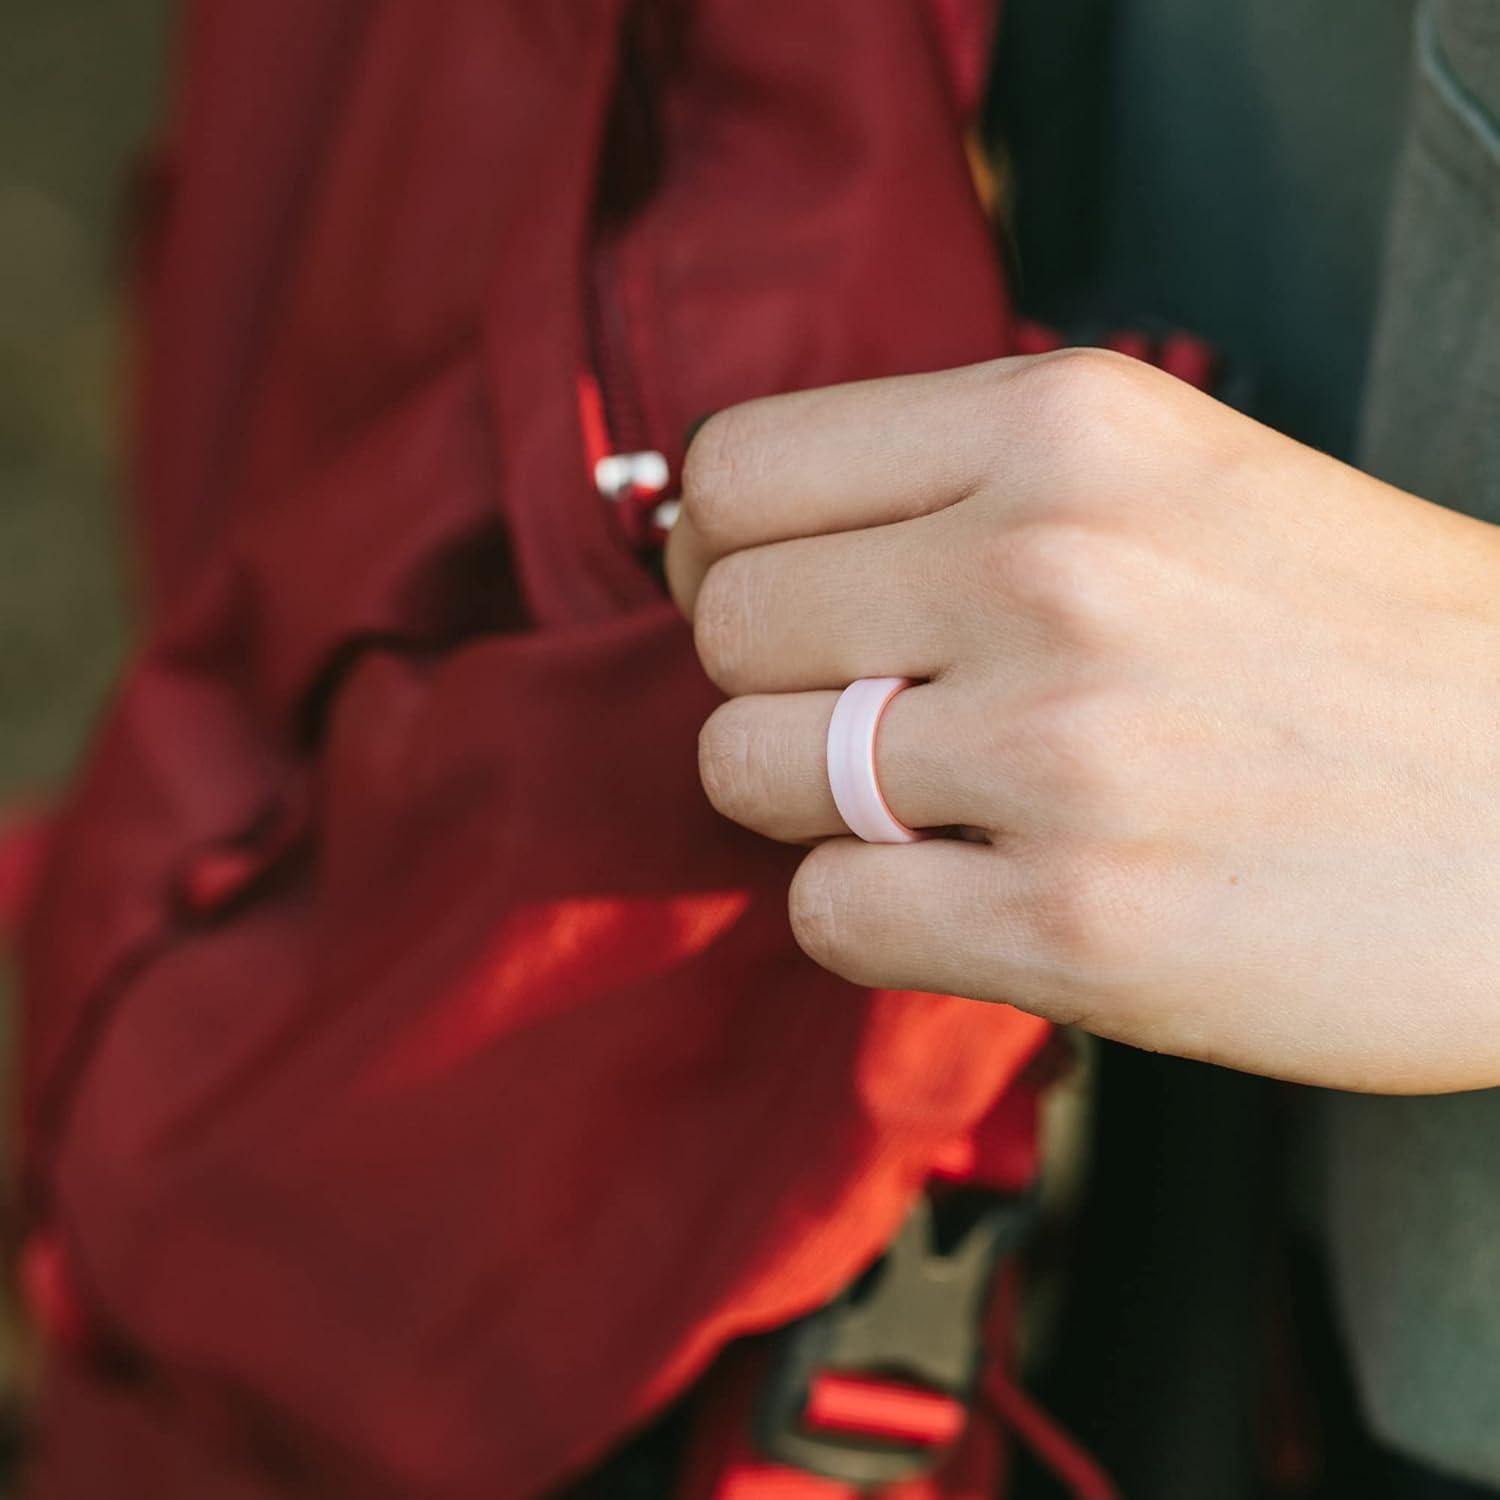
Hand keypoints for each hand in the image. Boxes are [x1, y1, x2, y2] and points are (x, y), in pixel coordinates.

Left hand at [665, 350, 1499, 1092]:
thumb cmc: (1356, 640)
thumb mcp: (1174, 474)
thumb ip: (961, 487)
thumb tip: (735, 545)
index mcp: (1065, 426)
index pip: (737, 472)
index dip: (727, 551)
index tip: (785, 603)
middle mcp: (1047, 565)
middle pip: (723, 625)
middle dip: (775, 683)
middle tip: (874, 716)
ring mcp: (1059, 752)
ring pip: (746, 769)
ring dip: (814, 803)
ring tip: (937, 807)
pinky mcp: (1078, 927)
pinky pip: (828, 915)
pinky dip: (872, 915)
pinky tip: (974, 897)